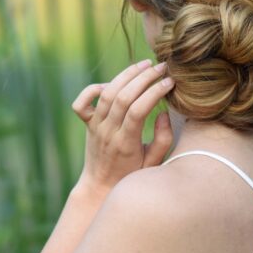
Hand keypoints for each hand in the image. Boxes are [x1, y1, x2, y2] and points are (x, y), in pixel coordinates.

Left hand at [71, 59, 174, 195]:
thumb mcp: (153, 165)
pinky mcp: (87, 124)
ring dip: (126, 75)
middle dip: (144, 78)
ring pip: (106, 93)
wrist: (100, 187)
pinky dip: (93, 88)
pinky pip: (82, 102)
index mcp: (125, 144)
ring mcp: (95, 126)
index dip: (154, 93)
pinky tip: (111, 83)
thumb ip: (163, 140)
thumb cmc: (131, 176)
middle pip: (122, 97)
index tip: (170, 82)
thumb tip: (163, 113)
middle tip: (162, 67)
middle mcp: (107, 132)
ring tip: (145, 65)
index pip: (138, 110)